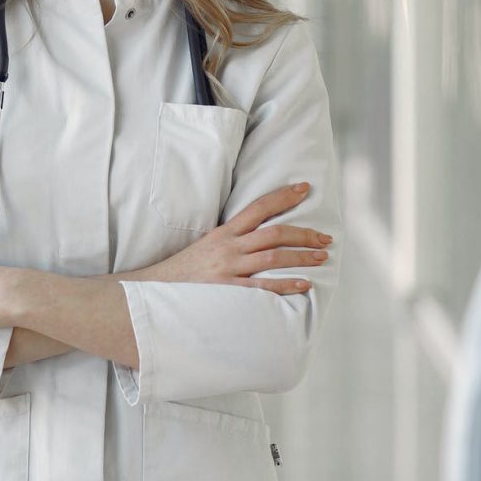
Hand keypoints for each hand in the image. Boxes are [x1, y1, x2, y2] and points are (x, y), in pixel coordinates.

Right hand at [134, 182, 332, 293]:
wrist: (155, 290)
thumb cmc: (184, 271)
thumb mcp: (207, 246)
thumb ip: (232, 240)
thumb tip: (260, 236)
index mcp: (224, 232)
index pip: (259, 207)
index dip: (283, 196)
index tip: (305, 189)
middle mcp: (229, 246)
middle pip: (274, 232)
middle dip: (304, 233)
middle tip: (325, 237)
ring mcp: (229, 268)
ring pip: (273, 256)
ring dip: (302, 255)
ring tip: (322, 257)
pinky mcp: (227, 291)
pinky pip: (262, 287)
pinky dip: (286, 284)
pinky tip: (304, 284)